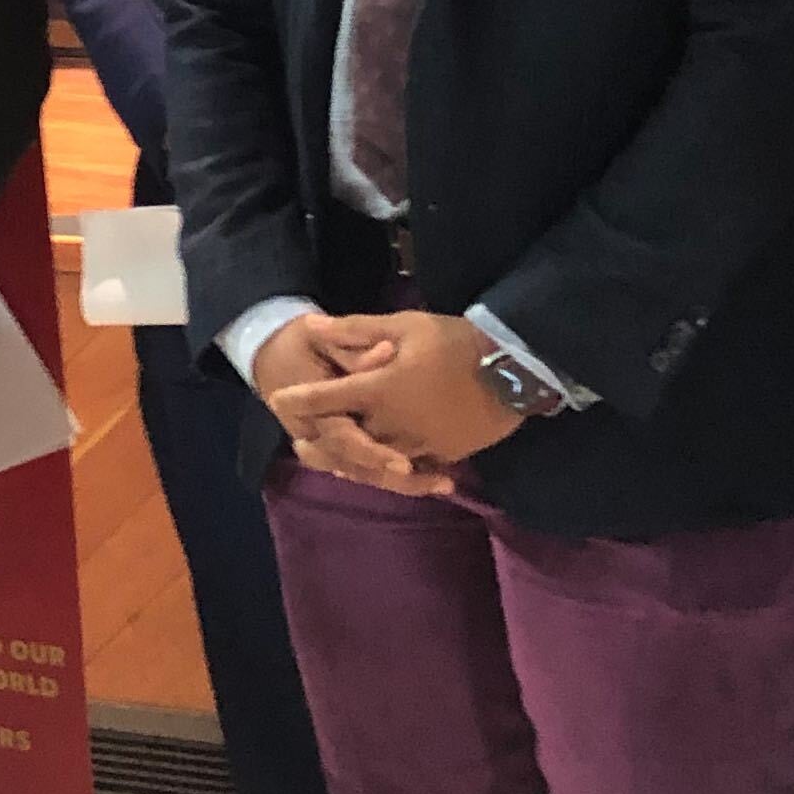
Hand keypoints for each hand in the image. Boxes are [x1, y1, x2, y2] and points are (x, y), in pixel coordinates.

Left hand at [267, 311, 526, 477]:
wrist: (515, 371)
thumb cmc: (456, 342)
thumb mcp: (404, 325)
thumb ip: (353, 330)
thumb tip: (310, 326)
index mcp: (380, 390)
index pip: (328, 398)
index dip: (299, 400)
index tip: (278, 399)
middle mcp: (394, 424)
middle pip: (347, 440)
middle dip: (321, 442)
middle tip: (299, 444)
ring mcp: (420, 444)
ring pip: (376, 460)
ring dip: (351, 461)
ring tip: (331, 462)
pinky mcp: (443, 455)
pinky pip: (409, 467)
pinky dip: (389, 468)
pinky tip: (379, 466)